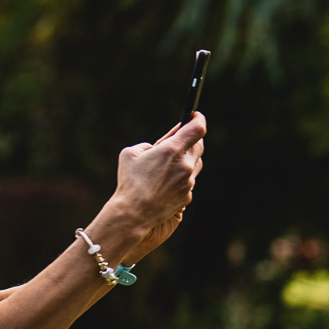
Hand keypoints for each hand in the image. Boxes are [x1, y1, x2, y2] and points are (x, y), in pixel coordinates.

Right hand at [96, 113, 204, 263]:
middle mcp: (185, 165)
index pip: (198, 128)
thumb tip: (159, 146)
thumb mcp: (131, 154)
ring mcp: (188, 182)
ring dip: (187, 158)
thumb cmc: (129, 182)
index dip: (198, 119)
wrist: (134, 213)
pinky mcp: (187, 195)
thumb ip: (149, 145)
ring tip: (170, 160)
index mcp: (172, 150)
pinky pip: (189, 180)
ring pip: (195, 163)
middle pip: (199, 145)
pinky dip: (182, 176)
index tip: (194, 115)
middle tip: (181, 137)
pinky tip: (167, 180)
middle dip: (192, 138)